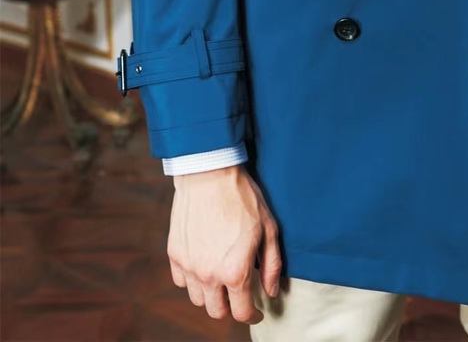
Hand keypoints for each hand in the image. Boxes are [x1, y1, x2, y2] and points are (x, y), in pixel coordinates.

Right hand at [167, 164, 282, 322]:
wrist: (209, 173)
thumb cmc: (243, 198)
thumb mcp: (268, 228)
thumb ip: (271, 264)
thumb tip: (271, 291)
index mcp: (235, 272)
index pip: (242, 312)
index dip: (253, 315)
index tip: (256, 309)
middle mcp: (209, 275)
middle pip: (217, 312)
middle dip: (230, 307)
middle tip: (238, 294)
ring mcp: (189, 266)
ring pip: (198, 299)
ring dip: (210, 295)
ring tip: (220, 278)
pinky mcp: (174, 254)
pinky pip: (181, 281)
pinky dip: (192, 279)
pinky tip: (203, 264)